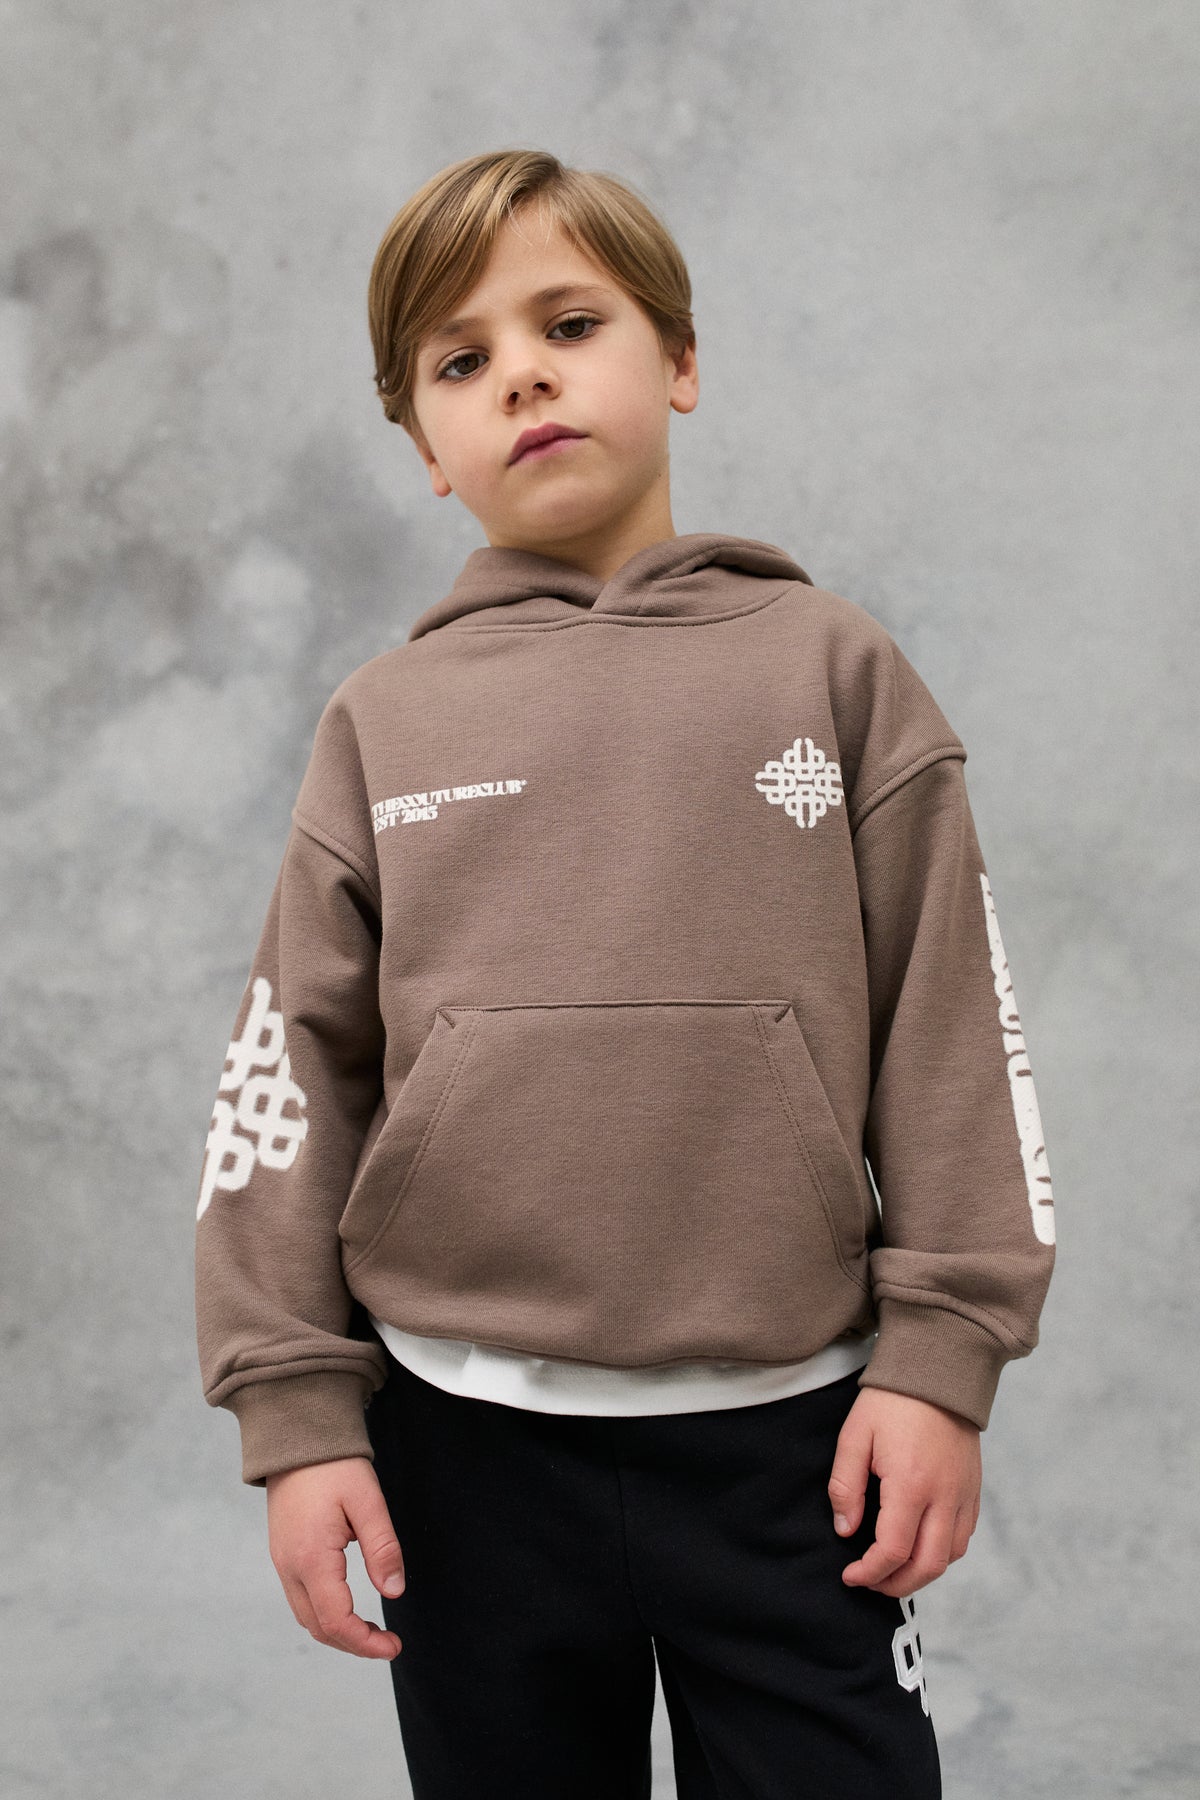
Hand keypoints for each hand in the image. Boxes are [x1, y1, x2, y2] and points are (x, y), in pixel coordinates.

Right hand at [266, 1455, 404, 1658]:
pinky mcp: (282, 1554)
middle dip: (353, 1644)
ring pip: (307, 1617)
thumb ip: (382, 1547)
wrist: (295, 1437)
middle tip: (387, 1642)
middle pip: (318, 1628)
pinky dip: (325, 1614)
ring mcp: (282, 1562)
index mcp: (311, 1558)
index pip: (336, 1621)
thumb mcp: (368, 1500)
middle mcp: (289, 1567)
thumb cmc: (333, 1465)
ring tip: (372, 1630)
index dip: (365, 1643)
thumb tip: (394, 1592)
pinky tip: (348, 1606)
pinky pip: (301, 1599)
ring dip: (338, 1631)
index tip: (394, 1646)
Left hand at [827, 1387, 981, 1596]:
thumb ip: (845, 1486)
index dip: (869, 1573)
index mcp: (911, 1484)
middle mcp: (944, 1496)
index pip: (893, 1551)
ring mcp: (964, 1494)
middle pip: (927, 1566)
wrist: (938, 1370)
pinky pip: (963, 1536)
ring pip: (950, 1557)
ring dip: (922, 1573)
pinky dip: (943, 1553)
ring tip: (894, 1570)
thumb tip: (846, 1531)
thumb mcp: (855, 1436)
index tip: (850, 1575)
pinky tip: (920, 1546)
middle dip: (896, 1585)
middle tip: (871, 1583)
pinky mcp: (974, 1488)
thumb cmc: (891, 1401)